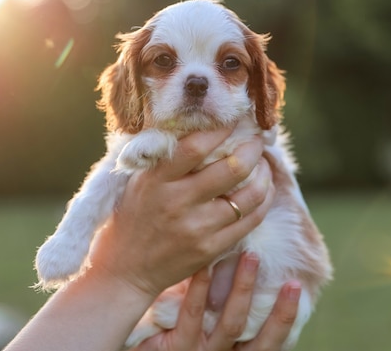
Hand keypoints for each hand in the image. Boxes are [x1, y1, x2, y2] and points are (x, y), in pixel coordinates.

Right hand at [89, 128, 274, 297]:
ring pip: (250, 195)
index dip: (221, 128)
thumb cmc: (133, 217)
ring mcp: (197, 229)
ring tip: (263, 164)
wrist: (126, 270)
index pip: (196, 145)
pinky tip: (263, 190)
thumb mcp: (140, 181)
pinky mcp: (211, 249)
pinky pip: (251, 220)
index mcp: (156, 180)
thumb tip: (202, 125)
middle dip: (253, 148)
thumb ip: (166, 157)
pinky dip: (264, 200)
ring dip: (264, 174)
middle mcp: (177, 203)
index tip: (233, 120)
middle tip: (256, 140)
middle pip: (233, 168)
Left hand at [130, 253, 301, 350]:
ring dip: (243, 290)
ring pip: (230, 325)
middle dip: (278, 311)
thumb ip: (221, 302)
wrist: (127, 344)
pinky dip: (200, 293)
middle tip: (293, 277)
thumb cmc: (168, 329)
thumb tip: (242, 255)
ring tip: (251, 256)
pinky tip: (204, 268)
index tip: (297, 286)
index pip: (269, 340)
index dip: (285, 316)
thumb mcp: (202, 322)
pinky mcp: (173, 350)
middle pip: (259, 339)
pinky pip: (191, 319)